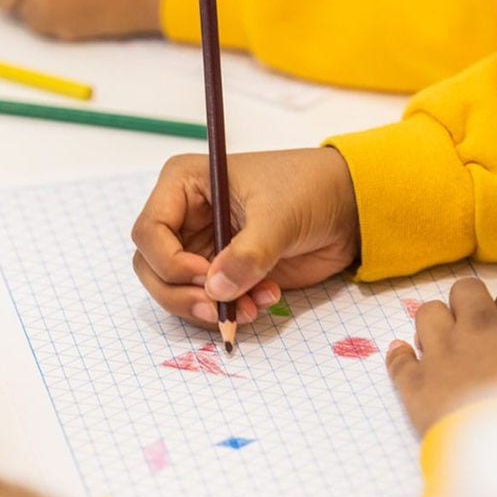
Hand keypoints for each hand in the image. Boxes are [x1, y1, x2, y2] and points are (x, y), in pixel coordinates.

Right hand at [132, 148, 360, 328]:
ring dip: (209, 308)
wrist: (347, 207)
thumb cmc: (309, 189)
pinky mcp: (223, 273)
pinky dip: (229, 311)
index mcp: (184, 185)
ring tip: (253, 306)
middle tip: (219, 308)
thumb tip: (216, 289)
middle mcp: (184, 217)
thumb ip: (248, 253)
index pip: (149, 232)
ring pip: (176, 292)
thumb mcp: (279, 215)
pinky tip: (264, 299)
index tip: (207, 276)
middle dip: (182, 294)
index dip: (170, 262)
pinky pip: (207, 302)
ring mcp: (202, 247)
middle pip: (152, 269)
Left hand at [387, 279, 496, 435]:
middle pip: (464, 291)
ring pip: (427, 313)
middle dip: (467, 304)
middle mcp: (478, 326)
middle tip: (473, 328)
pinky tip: (403, 354)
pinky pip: (398, 358)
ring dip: (433, 324)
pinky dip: (399, 355)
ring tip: (441, 342)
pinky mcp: (416, 380)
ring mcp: (442, 350)